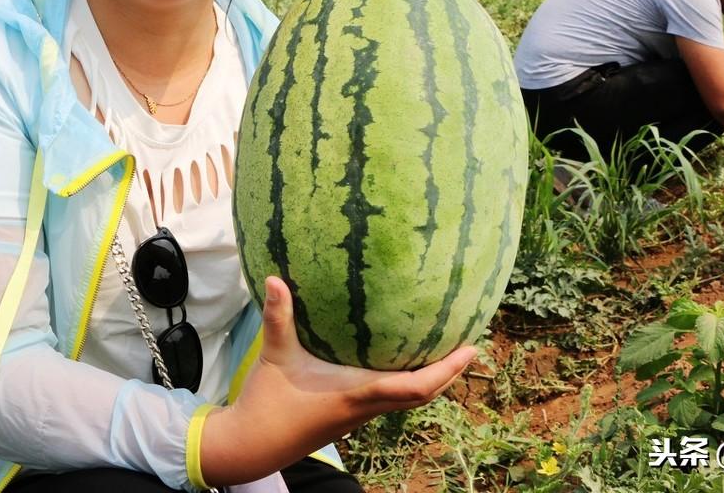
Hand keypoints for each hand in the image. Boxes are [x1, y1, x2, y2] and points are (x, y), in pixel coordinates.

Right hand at [199, 276, 475, 486]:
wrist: (253, 446)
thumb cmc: (266, 404)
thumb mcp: (274, 356)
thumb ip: (278, 317)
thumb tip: (276, 277)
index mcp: (356, 395)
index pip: (414, 387)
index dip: (446, 370)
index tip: (470, 349)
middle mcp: (365, 407)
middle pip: (423, 395)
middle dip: (450, 372)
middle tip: (470, 345)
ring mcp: (360, 414)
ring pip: (409, 398)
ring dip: (433, 377)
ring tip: (447, 348)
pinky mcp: (350, 414)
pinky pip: (391, 397)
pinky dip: (409, 380)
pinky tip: (403, 359)